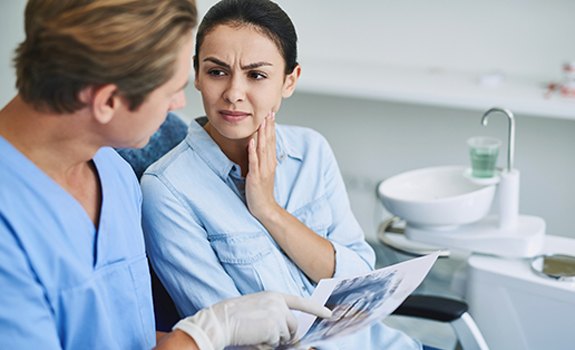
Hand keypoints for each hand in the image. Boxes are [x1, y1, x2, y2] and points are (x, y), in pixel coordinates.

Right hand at [173, 291, 331, 349]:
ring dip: (274, 341)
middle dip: (287, 336)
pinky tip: (254, 338)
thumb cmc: (234, 318)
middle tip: (268, 338)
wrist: (220, 321)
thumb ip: (275, 317)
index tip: (329, 314)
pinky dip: (266, 345)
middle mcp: (278, 303)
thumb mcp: (258, 310)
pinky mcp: (274, 327)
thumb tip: (292, 335)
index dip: (317, 309)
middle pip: (295, 325)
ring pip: (287, 336)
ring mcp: (277, 314)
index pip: (301, 302)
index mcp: (274, 296)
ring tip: (256, 334)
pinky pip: (277, 343)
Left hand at [245, 112, 277, 219]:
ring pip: (263, 149)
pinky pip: (254, 162)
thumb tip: (259, 148)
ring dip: (262, 134)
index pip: (272, 141)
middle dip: (269, 126)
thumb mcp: (264, 173)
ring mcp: (263, 170)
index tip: (271, 115)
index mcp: (271, 162)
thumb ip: (263, 160)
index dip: (271, 128)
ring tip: (262, 121)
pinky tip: (251, 141)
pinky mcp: (256, 177)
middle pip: (269, 142)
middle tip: (269, 112)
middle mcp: (269, 164)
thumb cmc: (262, 192)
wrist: (265, 208)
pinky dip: (252, 151)